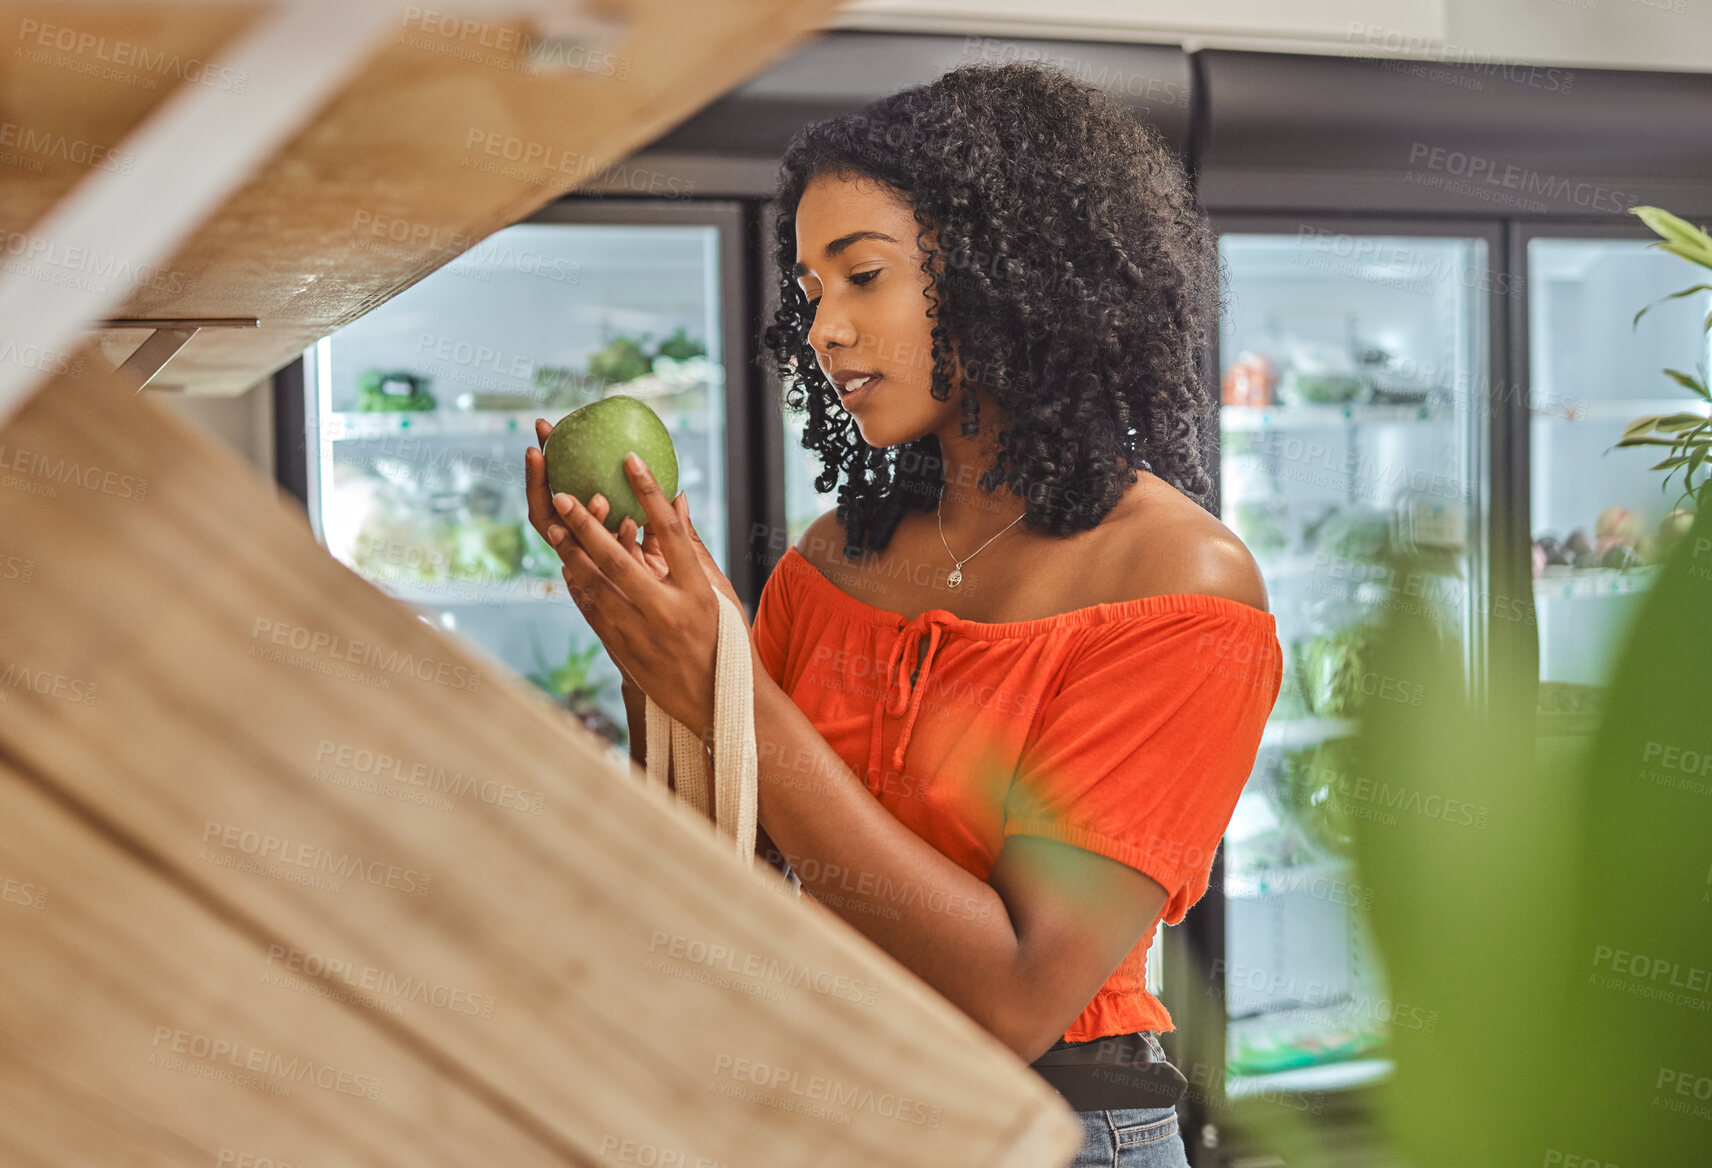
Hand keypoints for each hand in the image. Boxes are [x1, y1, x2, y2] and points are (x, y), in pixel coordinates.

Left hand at [523, 420, 721, 738]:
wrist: (717, 701)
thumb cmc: (723, 638)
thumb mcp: (718, 592)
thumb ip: (692, 547)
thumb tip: (676, 498)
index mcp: (697, 590)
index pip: (670, 532)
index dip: (648, 493)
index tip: (629, 460)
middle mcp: (666, 610)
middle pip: (619, 559)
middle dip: (588, 525)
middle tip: (564, 494)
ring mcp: (640, 633)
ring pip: (596, 586)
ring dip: (571, 553)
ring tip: (554, 524)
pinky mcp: (622, 650)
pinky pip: (592, 611)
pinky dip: (578, 585)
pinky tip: (565, 564)